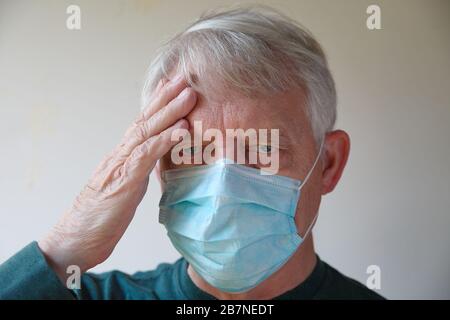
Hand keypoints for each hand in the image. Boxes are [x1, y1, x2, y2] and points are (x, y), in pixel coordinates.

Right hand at [38, 75, 195, 281]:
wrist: (75, 240)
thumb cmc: (101, 217)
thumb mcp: (126, 188)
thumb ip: (139, 170)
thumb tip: (156, 159)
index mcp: (122, 156)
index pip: (142, 124)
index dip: (159, 104)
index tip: (174, 87)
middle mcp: (119, 155)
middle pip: (145, 120)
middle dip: (166, 97)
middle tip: (186, 78)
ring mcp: (120, 166)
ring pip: (145, 132)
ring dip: (169, 112)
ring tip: (188, 95)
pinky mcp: (122, 182)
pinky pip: (145, 156)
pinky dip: (164, 140)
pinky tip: (181, 129)